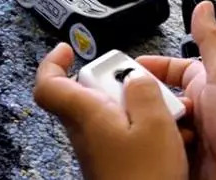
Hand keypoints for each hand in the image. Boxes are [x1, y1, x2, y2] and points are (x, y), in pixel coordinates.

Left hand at [33, 44, 189, 179]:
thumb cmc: (145, 179)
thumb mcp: (155, 124)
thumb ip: (144, 91)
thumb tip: (136, 77)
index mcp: (87, 115)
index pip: (49, 85)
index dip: (53, 62)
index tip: (68, 49)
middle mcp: (86, 131)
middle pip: (88, 92)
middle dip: (116, 81)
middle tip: (141, 83)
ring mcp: (98, 147)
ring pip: (109, 110)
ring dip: (136, 104)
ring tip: (163, 113)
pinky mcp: (112, 160)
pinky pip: (123, 130)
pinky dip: (142, 125)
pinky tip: (166, 134)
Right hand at [138, 2, 215, 178]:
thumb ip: (211, 40)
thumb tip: (203, 5)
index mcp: (208, 86)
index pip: (172, 72)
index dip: (149, 71)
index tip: (121, 71)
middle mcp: (199, 112)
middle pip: (158, 102)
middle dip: (141, 102)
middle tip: (118, 104)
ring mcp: (191, 141)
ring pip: (155, 130)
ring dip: (144, 129)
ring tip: (126, 129)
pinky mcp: (183, 165)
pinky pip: (159, 156)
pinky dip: (150, 154)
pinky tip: (139, 152)